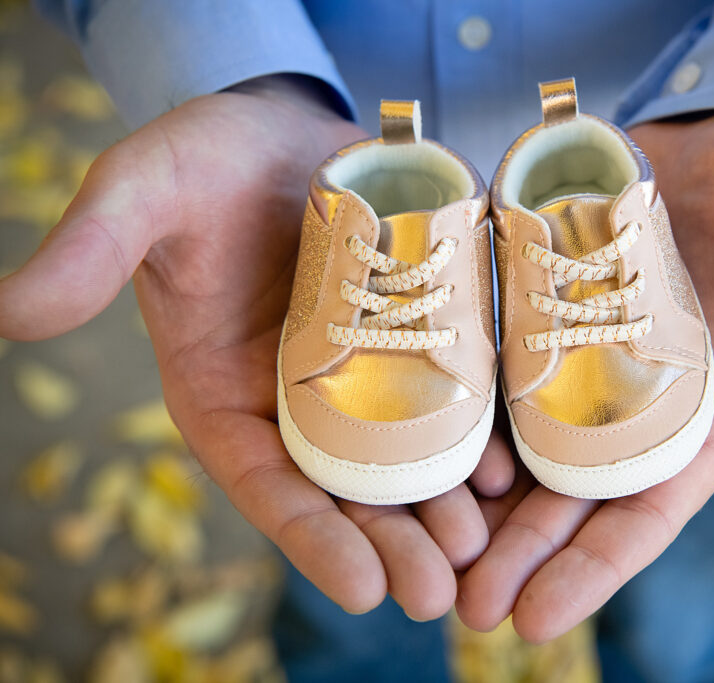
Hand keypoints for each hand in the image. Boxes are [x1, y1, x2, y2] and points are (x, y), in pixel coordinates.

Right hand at [0, 76, 512, 620]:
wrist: (282, 126)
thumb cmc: (204, 159)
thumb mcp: (144, 189)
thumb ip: (93, 245)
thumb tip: (11, 313)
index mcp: (226, 393)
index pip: (267, 484)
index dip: (311, 540)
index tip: (362, 591)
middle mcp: (299, 397)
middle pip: (349, 487)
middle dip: (393, 543)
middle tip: (441, 593)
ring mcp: (364, 371)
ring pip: (406, 456)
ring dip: (444, 506)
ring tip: (487, 548)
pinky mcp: (415, 334)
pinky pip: (449, 395)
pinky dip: (478, 433)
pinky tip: (511, 467)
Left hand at [456, 113, 713, 640]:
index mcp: (699, 413)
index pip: (641, 511)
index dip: (591, 570)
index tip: (535, 622)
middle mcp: (625, 393)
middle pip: (560, 490)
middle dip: (513, 550)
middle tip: (457, 604)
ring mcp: (572, 345)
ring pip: (510, 431)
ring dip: (464, 487)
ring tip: (416, 536)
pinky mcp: (531, 292)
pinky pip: (483, 349)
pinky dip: (447, 387)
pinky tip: (397, 420)